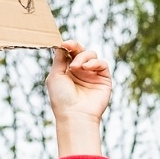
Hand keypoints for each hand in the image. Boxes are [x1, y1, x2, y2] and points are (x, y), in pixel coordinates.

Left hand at [46, 40, 110, 157]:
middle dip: (75, 47)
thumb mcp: (55, 76)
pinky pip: (102, 64)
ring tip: (76, 67)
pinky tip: (86, 68)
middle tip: (69, 47)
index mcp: (68, 71)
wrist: (75, 114)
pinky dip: (94, 62)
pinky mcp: (104, 79)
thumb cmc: (61, 98)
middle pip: (81, 51)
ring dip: (83, 57)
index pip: (70, 53)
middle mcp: (81, 72)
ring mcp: (92, 75)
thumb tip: (61, 45)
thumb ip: (59, 60)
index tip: (64, 44)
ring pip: (92, 55)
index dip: (68, 46)